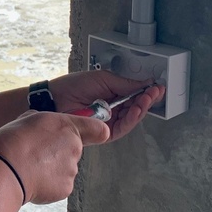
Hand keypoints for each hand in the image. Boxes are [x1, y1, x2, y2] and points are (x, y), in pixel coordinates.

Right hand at [0, 110, 109, 204]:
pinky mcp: (65, 189)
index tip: (94, 135)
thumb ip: (43, 124)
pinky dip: (47, 184)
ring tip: (29, 167)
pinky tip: (32, 179)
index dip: (94, 132)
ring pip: (64, 169)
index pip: (97, 129)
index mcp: (66, 127)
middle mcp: (74, 147)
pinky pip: (58, 185)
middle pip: (72, 150)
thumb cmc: (12, 141)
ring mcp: (71, 170)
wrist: (6, 169)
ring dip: (51, 170)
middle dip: (58, 153)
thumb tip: (41, 130)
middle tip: (36, 154)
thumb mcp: (26, 120)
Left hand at [49, 71, 164, 141]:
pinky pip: (122, 128)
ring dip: (141, 109)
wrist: (55, 99)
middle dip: (147, 100)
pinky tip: (137, 110)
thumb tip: (145, 83)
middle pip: (135, 108)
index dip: (146, 92)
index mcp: (112, 95)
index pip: (134, 96)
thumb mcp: (103, 79)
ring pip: (131, 118)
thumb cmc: (72, 87)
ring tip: (147, 99)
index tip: (156, 86)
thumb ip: (125, 84)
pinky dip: (131, 119)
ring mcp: (108, 122)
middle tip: (155, 92)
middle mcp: (112, 110)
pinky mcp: (104, 133)